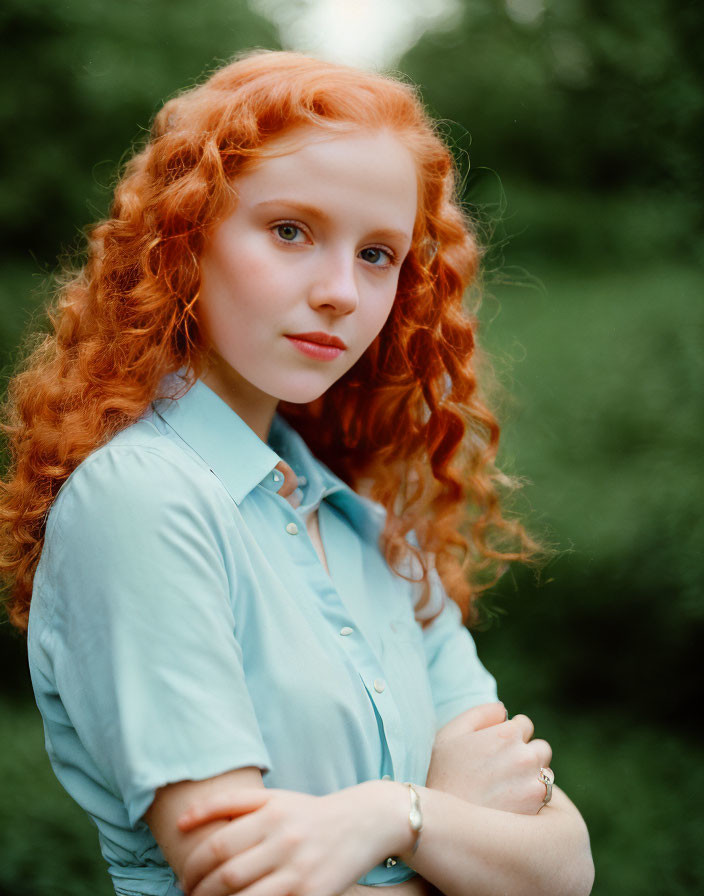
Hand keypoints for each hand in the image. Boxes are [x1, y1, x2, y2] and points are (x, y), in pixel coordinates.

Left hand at [176, 781, 409, 895]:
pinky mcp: (313, 894)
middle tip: (190, 895)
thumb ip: (229, 804)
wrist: (363, 822)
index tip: (184, 877)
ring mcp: (299, 870)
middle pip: (227, 874)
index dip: (192, 866)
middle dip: (200, 891)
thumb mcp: (273, 798)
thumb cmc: (308, 812)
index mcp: (271, 812)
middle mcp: (284, 839)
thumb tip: (182, 821)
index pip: (217, 845)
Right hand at [426, 702, 551, 814]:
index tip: (496, 749)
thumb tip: (504, 710)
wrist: (444, 823)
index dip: (510, 735)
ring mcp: (534, 783)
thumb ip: (480, 713)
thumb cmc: (443, 775)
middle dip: (526, 754)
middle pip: (540, 747)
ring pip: (545, 772)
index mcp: (507, 733)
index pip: (525, 724)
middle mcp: (525, 755)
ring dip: (533, 776)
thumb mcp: (450, 734)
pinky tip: (510, 804)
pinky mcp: (538, 807)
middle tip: (502, 770)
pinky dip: (532, 798)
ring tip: (506, 788)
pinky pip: (546, 796)